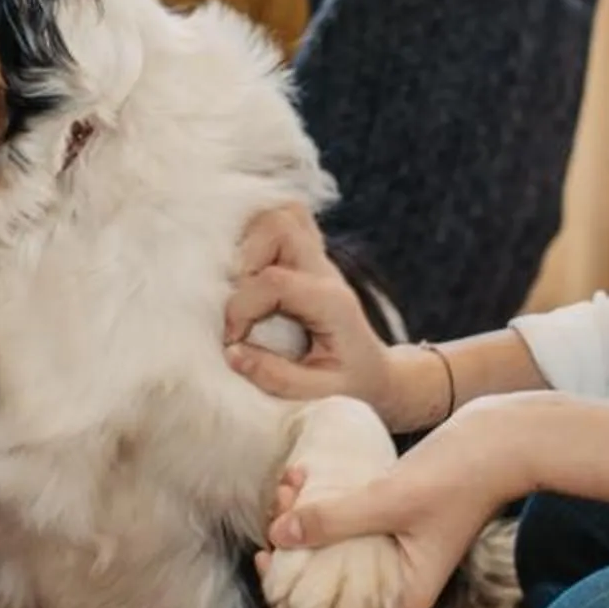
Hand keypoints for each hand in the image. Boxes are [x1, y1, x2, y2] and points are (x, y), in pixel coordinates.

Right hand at [223, 205, 444, 427]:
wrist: (377, 376)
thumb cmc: (350, 388)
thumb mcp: (319, 394)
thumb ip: (275, 376)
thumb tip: (231, 350)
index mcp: (332, 303)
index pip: (273, 281)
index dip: (240, 308)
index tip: (232, 341)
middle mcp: (326, 272)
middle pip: (281, 223)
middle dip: (244, 257)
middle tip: (237, 300)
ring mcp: (318, 260)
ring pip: (284, 213)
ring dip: (252, 239)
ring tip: (241, 282)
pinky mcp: (308, 259)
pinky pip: (285, 222)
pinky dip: (260, 233)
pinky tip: (248, 268)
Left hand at [262, 402, 525, 607]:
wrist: (502, 438)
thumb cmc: (458, 476)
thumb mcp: (389, 500)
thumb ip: (334, 519)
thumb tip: (279, 534)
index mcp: (404, 595)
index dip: (292, 586)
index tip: (267, 549)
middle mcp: (397, 579)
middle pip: (327, 576)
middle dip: (295, 541)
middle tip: (281, 499)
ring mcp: (394, 549)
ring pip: (332, 543)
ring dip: (304, 515)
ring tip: (291, 478)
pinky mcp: (392, 519)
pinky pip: (345, 520)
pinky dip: (323, 501)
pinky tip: (304, 474)